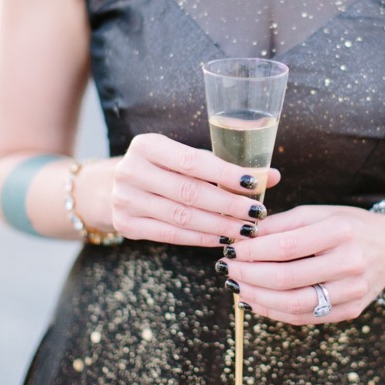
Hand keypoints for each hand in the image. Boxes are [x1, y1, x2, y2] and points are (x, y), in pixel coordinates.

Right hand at [111, 133, 279, 245]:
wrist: (112, 188)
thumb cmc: (163, 169)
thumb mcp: (186, 158)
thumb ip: (224, 166)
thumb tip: (272, 176)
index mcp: (147, 145)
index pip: (193, 161)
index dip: (226, 174)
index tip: (256, 183)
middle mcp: (131, 171)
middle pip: (189, 192)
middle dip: (228, 204)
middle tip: (257, 213)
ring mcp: (124, 200)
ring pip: (182, 217)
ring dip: (219, 226)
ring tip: (246, 229)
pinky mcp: (126, 225)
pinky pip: (171, 235)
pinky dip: (201, 238)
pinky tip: (224, 238)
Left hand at [220, 205, 384, 323]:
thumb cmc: (349, 225)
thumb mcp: (320, 212)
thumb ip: (283, 224)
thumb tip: (244, 237)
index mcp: (340, 231)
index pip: (285, 246)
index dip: (252, 251)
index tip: (230, 249)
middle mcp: (349, 263)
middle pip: (287, 278)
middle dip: (249, 275)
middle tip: (227, 269)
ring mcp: (352, 291)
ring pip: (294, 304)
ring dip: (257, 297)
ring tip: (236, 287)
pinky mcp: (351, 311)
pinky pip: (305, 317)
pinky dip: (275, 312)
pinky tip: (256, 301)